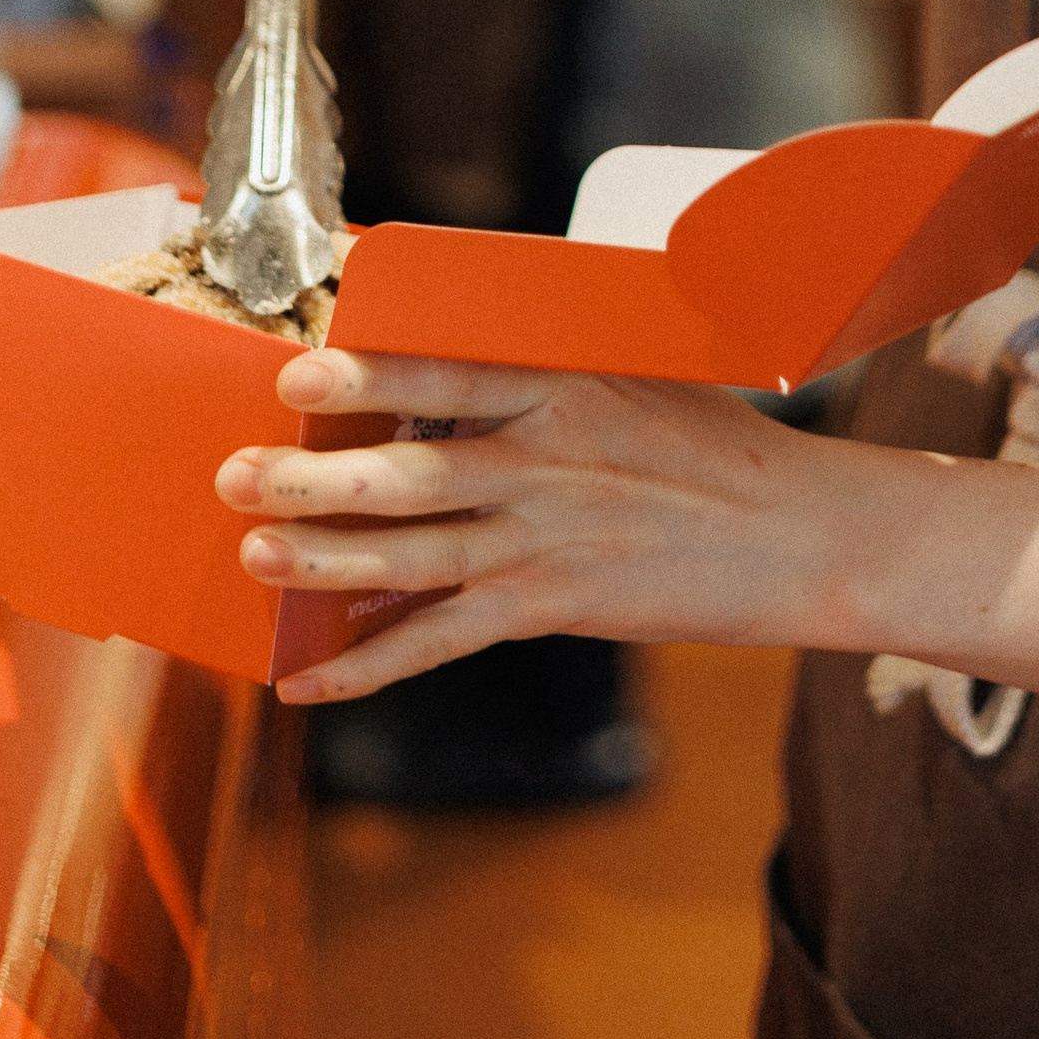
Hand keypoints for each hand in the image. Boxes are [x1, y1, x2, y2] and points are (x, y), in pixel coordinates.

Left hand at [218, 347, 866, 699]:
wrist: (802, 537)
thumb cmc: (721, 447)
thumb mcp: (640, 374)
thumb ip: (551, 369)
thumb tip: (458, 360)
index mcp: (568, 387)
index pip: (450, 377)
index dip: (369, 376)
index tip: (297, 372)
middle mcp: (549, 463)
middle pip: (410, 473)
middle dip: (314, 476)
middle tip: (237, 473)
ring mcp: (548, 540)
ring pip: (414, 556)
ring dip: (325, 560)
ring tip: (254, 553)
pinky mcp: (553, 607)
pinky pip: (444, 639)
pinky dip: (370, 664)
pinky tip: (309, 679)